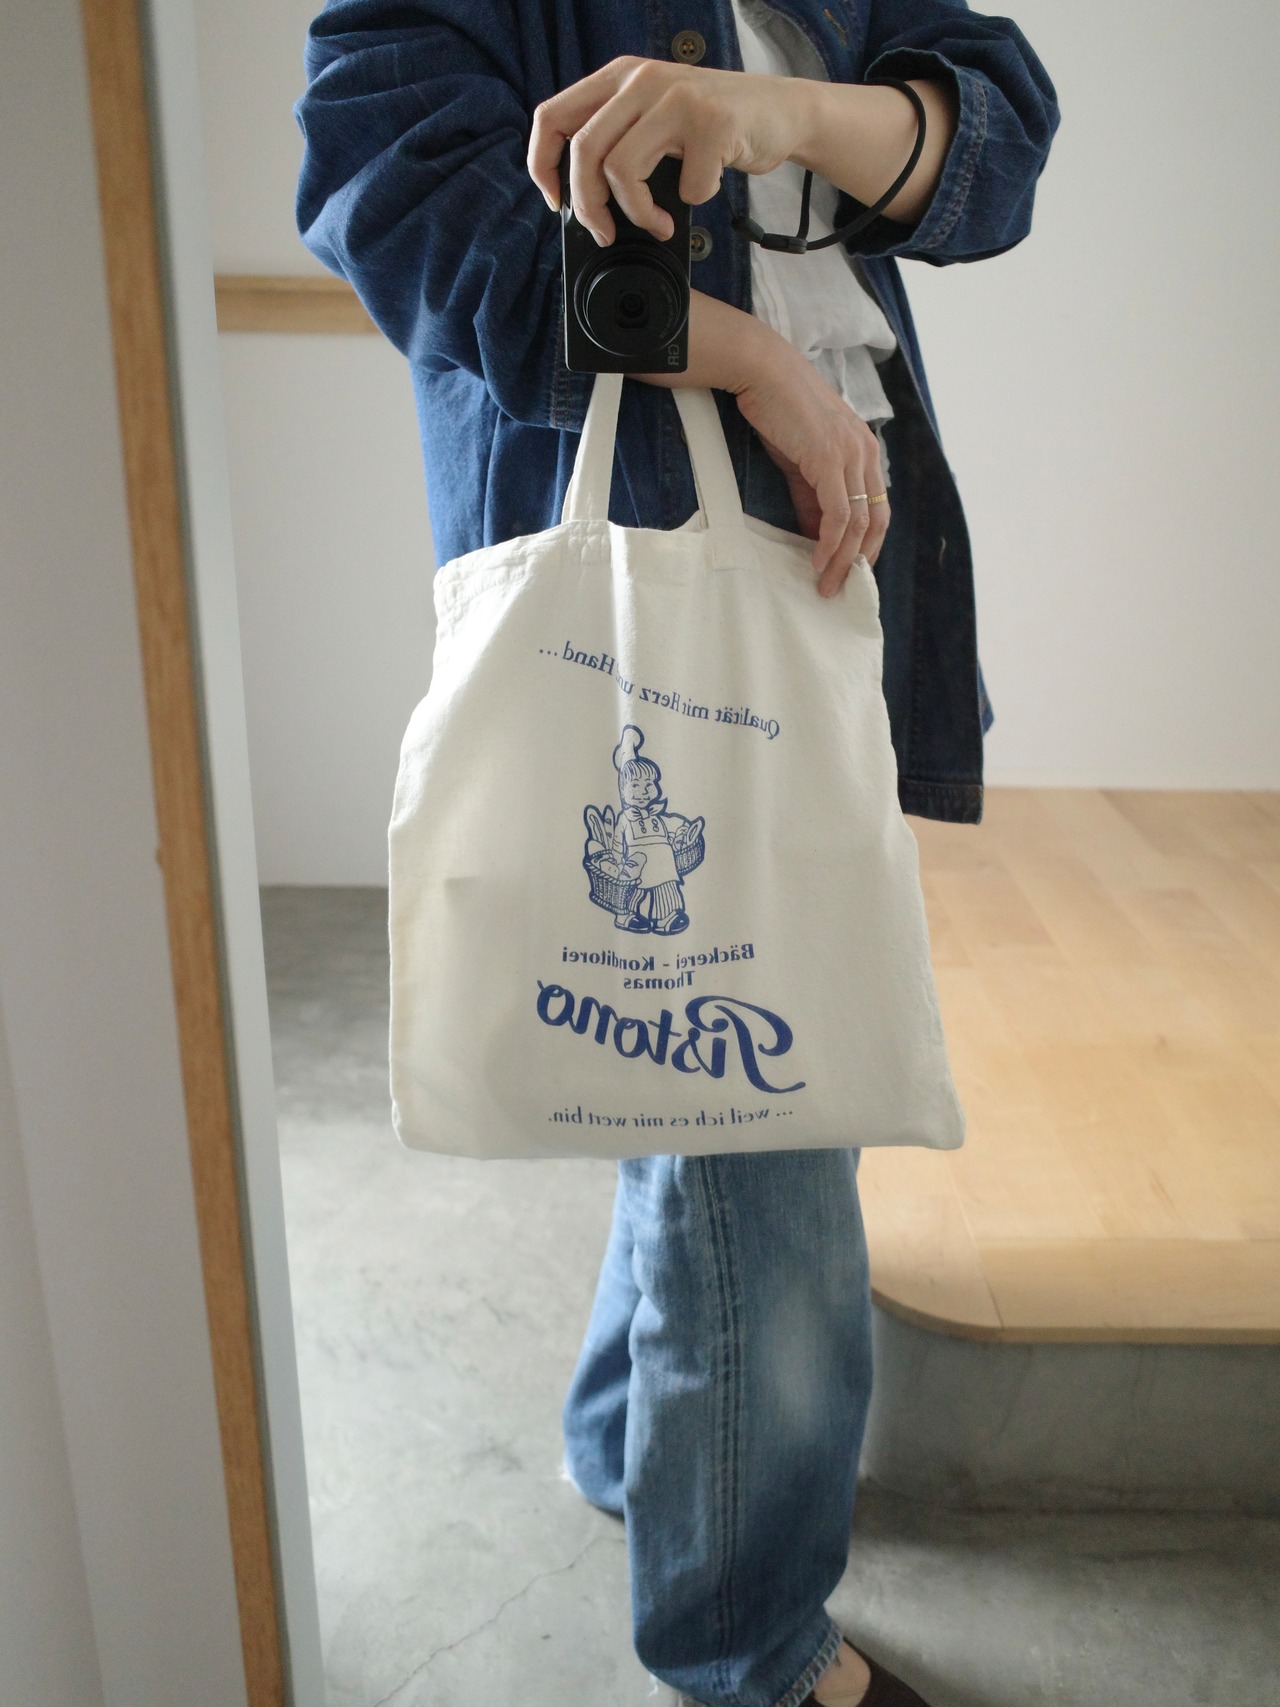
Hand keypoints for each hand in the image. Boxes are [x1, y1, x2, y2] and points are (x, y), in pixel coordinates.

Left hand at [528, 57, 804, 245]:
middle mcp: (643, 80)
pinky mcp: (713, 124)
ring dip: (638, 214)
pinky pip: (684, 187)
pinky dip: (693, 201)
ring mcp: (678, 98)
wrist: (781, 111)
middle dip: (591, 208)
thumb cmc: (714, 126)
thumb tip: (582, 202)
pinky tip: (703, 189)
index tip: (558, 202)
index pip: (552, 117)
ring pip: (622, 171)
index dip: (542, 166)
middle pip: (584, 153)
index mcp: (620, 77)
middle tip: (608, 232)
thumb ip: (619, 140)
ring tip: (659, 224)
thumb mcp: (655, 119)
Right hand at [737, 334, 889, 594]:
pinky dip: (831, 543)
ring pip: (858, 523)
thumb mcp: (802, 458)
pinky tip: (818, 561)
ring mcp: (851, 456)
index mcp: (865, 450)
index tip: (851, 570)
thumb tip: (818, 534)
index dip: (868, 544)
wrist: (763, 371)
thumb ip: (814, 495)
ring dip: (843, 560)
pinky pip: (839, 514)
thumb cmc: (779, 410)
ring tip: (826, 586)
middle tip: (841, 588)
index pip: (878, 508)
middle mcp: (866, 453)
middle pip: (877, 521)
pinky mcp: (830, 459)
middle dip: (860, 561)